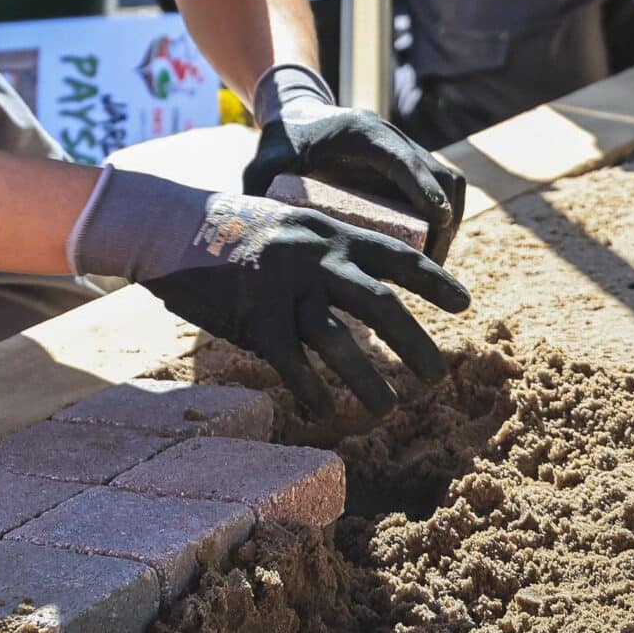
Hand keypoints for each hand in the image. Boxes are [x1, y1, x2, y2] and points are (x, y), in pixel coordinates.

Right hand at [70, 169, 469, 418]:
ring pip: (340, 342)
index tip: (464, 305)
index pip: (396, 257)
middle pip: (380, 305)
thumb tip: (364, 284)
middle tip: (437, 376)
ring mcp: (283, 289)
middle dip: (415, 345)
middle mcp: (313, 257)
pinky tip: (323, 410)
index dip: (434, 282)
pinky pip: (292, 363)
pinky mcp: (253, 318)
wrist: (169, 226)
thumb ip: (325, 247)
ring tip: (388, 408)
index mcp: (327, 231)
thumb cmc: (230, 228)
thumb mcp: (290, 222)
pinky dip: (311, 390)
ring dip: (368, 381)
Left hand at [242, 64, 462, 253]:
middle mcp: (392, 138)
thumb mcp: (265, 163)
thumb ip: (258, 185)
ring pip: (450, 182)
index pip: (403, 159)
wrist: (297, 120)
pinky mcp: (410, 168)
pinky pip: (442, 190)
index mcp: (362, 133)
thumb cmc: (281, 144)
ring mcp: (406, 151)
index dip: (423, 188)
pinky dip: (444, 219)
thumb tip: (260, 229)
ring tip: (429, 265)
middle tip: (430, 264)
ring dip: (449, 222)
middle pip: (440, 173)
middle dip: (444, 218)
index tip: (437, 221)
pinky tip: (425, 254)